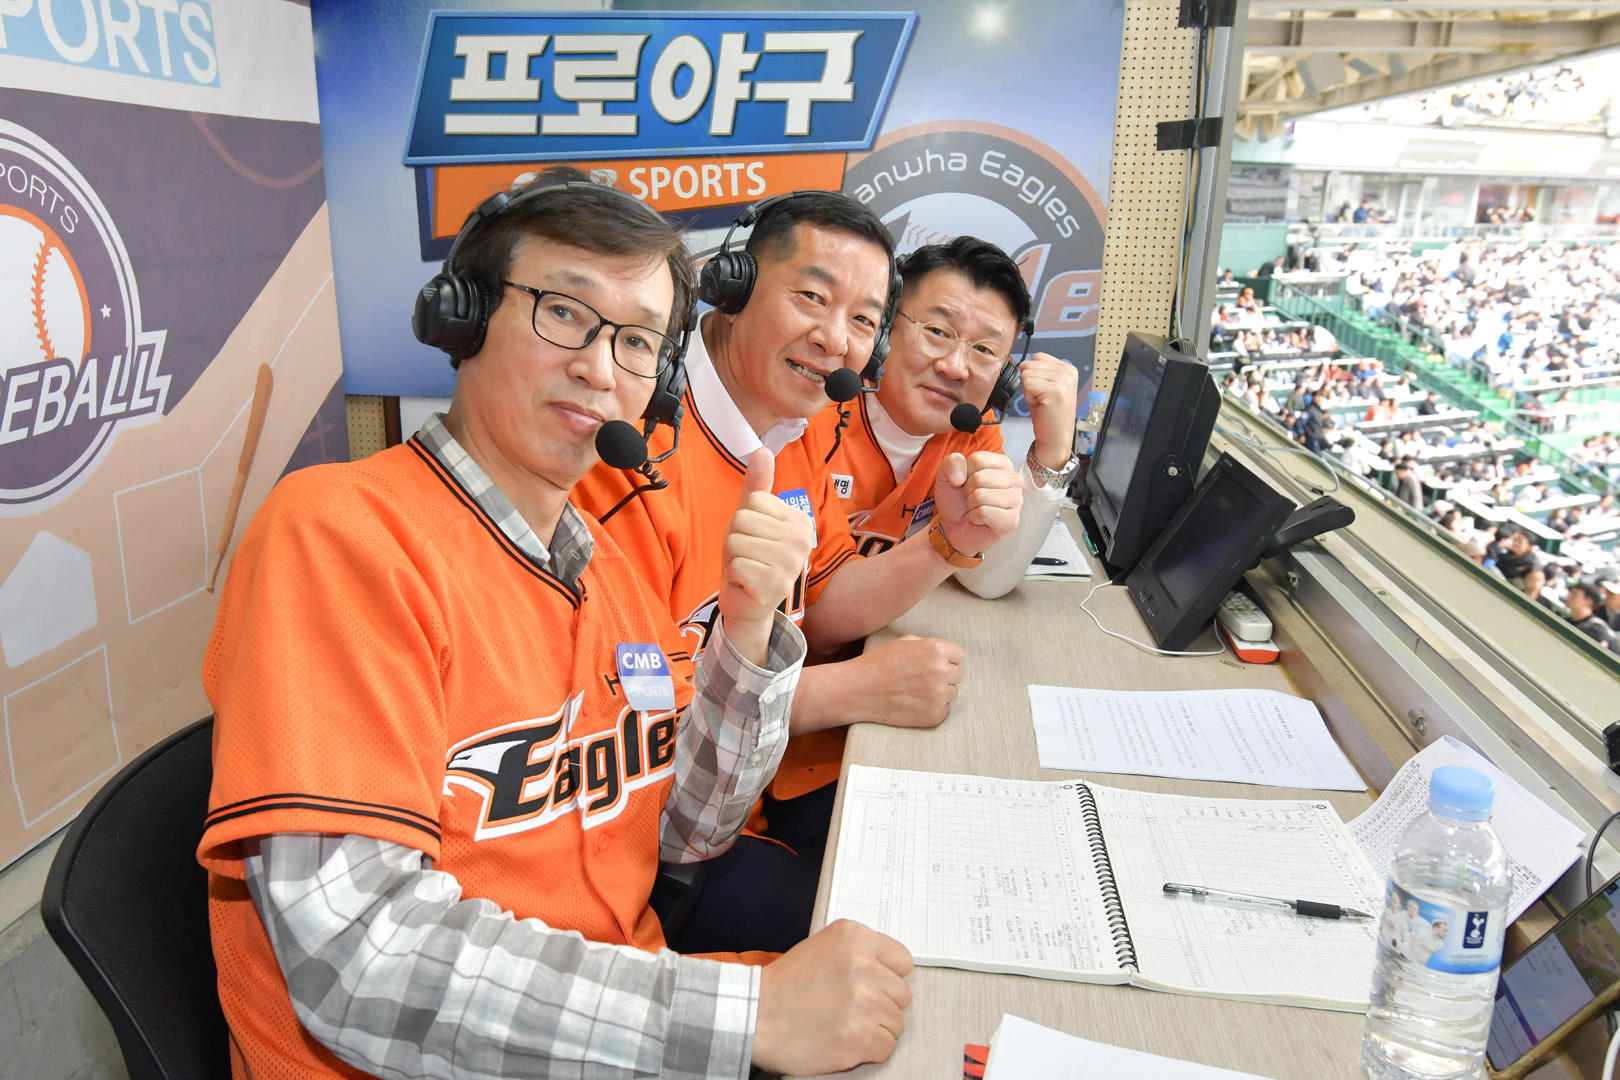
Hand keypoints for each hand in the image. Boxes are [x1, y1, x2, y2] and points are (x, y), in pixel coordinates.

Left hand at [717, 448, 814, 661]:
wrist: (750, 603)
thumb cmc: (752, 557)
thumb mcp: (752, 518)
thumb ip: (758, 485)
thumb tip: (763, 450)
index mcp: (800, 521)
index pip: (755, 500)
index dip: (744, 518)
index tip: (754, 537)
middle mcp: (801, 541)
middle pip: (743, 519)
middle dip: (736, 538)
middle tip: (748, 555)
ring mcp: (790, 564)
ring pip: (737, 540)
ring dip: (734, 556)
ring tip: (747, 568)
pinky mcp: (774, 584)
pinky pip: (736, 563)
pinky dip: (734, 574)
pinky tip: (746, 582)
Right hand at [753, 919, 913, 1074]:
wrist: (755, 1015)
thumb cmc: (784, 985)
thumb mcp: (823, 946)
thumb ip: (859, 953)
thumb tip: (890, 970)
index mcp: (855, 938)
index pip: (903, 961)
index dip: (888, 977)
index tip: (874, 986)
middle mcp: (863, 966)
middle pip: (902, 995)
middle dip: (882, 1005)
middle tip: (852, 1008)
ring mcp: (864, 1002)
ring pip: (896, 1023)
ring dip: (875, 1028)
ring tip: (845, 1023)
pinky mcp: (861, 1036)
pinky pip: (886, 1047)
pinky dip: (868, 1050)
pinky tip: (844, 1040)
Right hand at [850, 634, 966, 727]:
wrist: (859, 690)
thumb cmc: (878, 664)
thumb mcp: (903, 642)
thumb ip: (928, 645)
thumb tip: (943, 653)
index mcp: (936, 650)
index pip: (959, 655)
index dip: (946, 659)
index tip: (934, 664)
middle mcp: (941, 672)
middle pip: (957, 674)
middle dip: (943, 675)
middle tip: (921, 678)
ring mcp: (939, 695)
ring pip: (952, 693)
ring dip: (939, 692)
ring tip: (916, 691)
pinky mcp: (934, 715)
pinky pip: (944, 709)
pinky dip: (933, 708)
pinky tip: (915, 703)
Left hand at [933, 450, 1020, 557]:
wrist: (955, 527)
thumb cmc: (957, 500)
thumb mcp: (946, 475)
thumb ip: (951, 463)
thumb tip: (959, 477)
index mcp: (1002, 463)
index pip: (977, 459)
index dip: (964, 473)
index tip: (967, 482)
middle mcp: (1014, 479)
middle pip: (980, 477)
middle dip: (968, 491)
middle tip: (972, 498)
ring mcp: (1016, 500)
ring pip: (981, 496)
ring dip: (971, 505)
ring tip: (976, 508)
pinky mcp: (1012, 520)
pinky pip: (984, 513)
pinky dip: (975, 517)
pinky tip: (981, 519)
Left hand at [1020, 352, 1079, 475]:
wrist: (1056, 438)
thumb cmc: (1048, 414)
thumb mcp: (1046, 386)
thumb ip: (1039, 371)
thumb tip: (1023, 363)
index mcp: (1068, 368)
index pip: (1038, 357)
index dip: (1034, 375)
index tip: (1043, 391)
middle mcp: (1068, 371)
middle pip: (1030, 364)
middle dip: (1030, 382)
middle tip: (1042, 398)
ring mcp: (1063, 380)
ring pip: (1027, 373)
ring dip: (1029, 390)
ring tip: (1042, 402)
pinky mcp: (1055, 390)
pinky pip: (1027, 383)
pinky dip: (1029, 396)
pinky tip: (1041, 405)